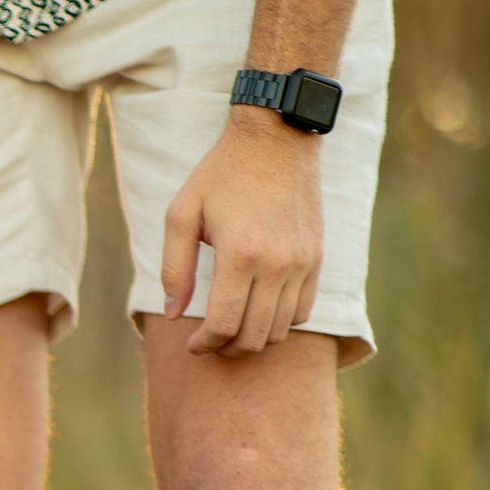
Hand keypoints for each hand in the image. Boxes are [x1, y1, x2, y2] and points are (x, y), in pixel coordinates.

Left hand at [160, 109, 323, 356]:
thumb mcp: (181, 214)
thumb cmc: (220, 175)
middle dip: (226, 349)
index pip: (224, 324)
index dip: (204, 344)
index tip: (191, 345)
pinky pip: (303, 310)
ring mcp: (302, 262)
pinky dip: (280, 322)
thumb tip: (173, 313)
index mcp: (239, 254)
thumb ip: (175, 268)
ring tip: (231, 329)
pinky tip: (258, 312)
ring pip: (280, 329)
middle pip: (254, 336)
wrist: (276, 140)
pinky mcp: (317, 257)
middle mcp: (277, 264)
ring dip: (253, 339)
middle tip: (207, 342)